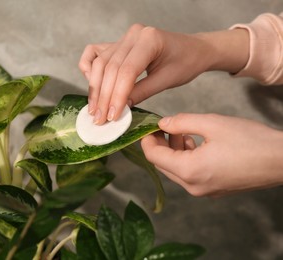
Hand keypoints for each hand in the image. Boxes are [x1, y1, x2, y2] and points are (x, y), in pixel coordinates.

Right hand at [79, 24, 248, 124]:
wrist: (192, 49)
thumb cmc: (185, 63)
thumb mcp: (167, 80)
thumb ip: (142, 92)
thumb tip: (119, 108)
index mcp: (149, 40)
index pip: (127, 71)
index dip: (117, 96)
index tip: (112, 116)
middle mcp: (133, 35)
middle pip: (110, 68)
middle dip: (103, 96)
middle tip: (100, 119)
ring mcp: (124, 38)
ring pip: (100, 63)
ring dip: (95, 88)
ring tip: (94, 109)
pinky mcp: (118, 44)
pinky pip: (95, 53)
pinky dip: (89, 68)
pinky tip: (91, 83)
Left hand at [141, 113, 282, 196]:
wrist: (282, 160)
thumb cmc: (251, 141)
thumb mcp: (212, 123)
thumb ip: (181, 122)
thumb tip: (162, 123)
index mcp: (190, 171)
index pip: (153, 157)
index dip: (146, 140)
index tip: (148, 125)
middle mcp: (193, 186)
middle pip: (162, 165)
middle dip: (159, 145)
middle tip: (162, 126)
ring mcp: (204, 191)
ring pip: (175, 170)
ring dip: (173, 151)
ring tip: (181, 132)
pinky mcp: (213, 190)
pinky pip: (189, 175)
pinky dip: (185, 159)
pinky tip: (194, 143)